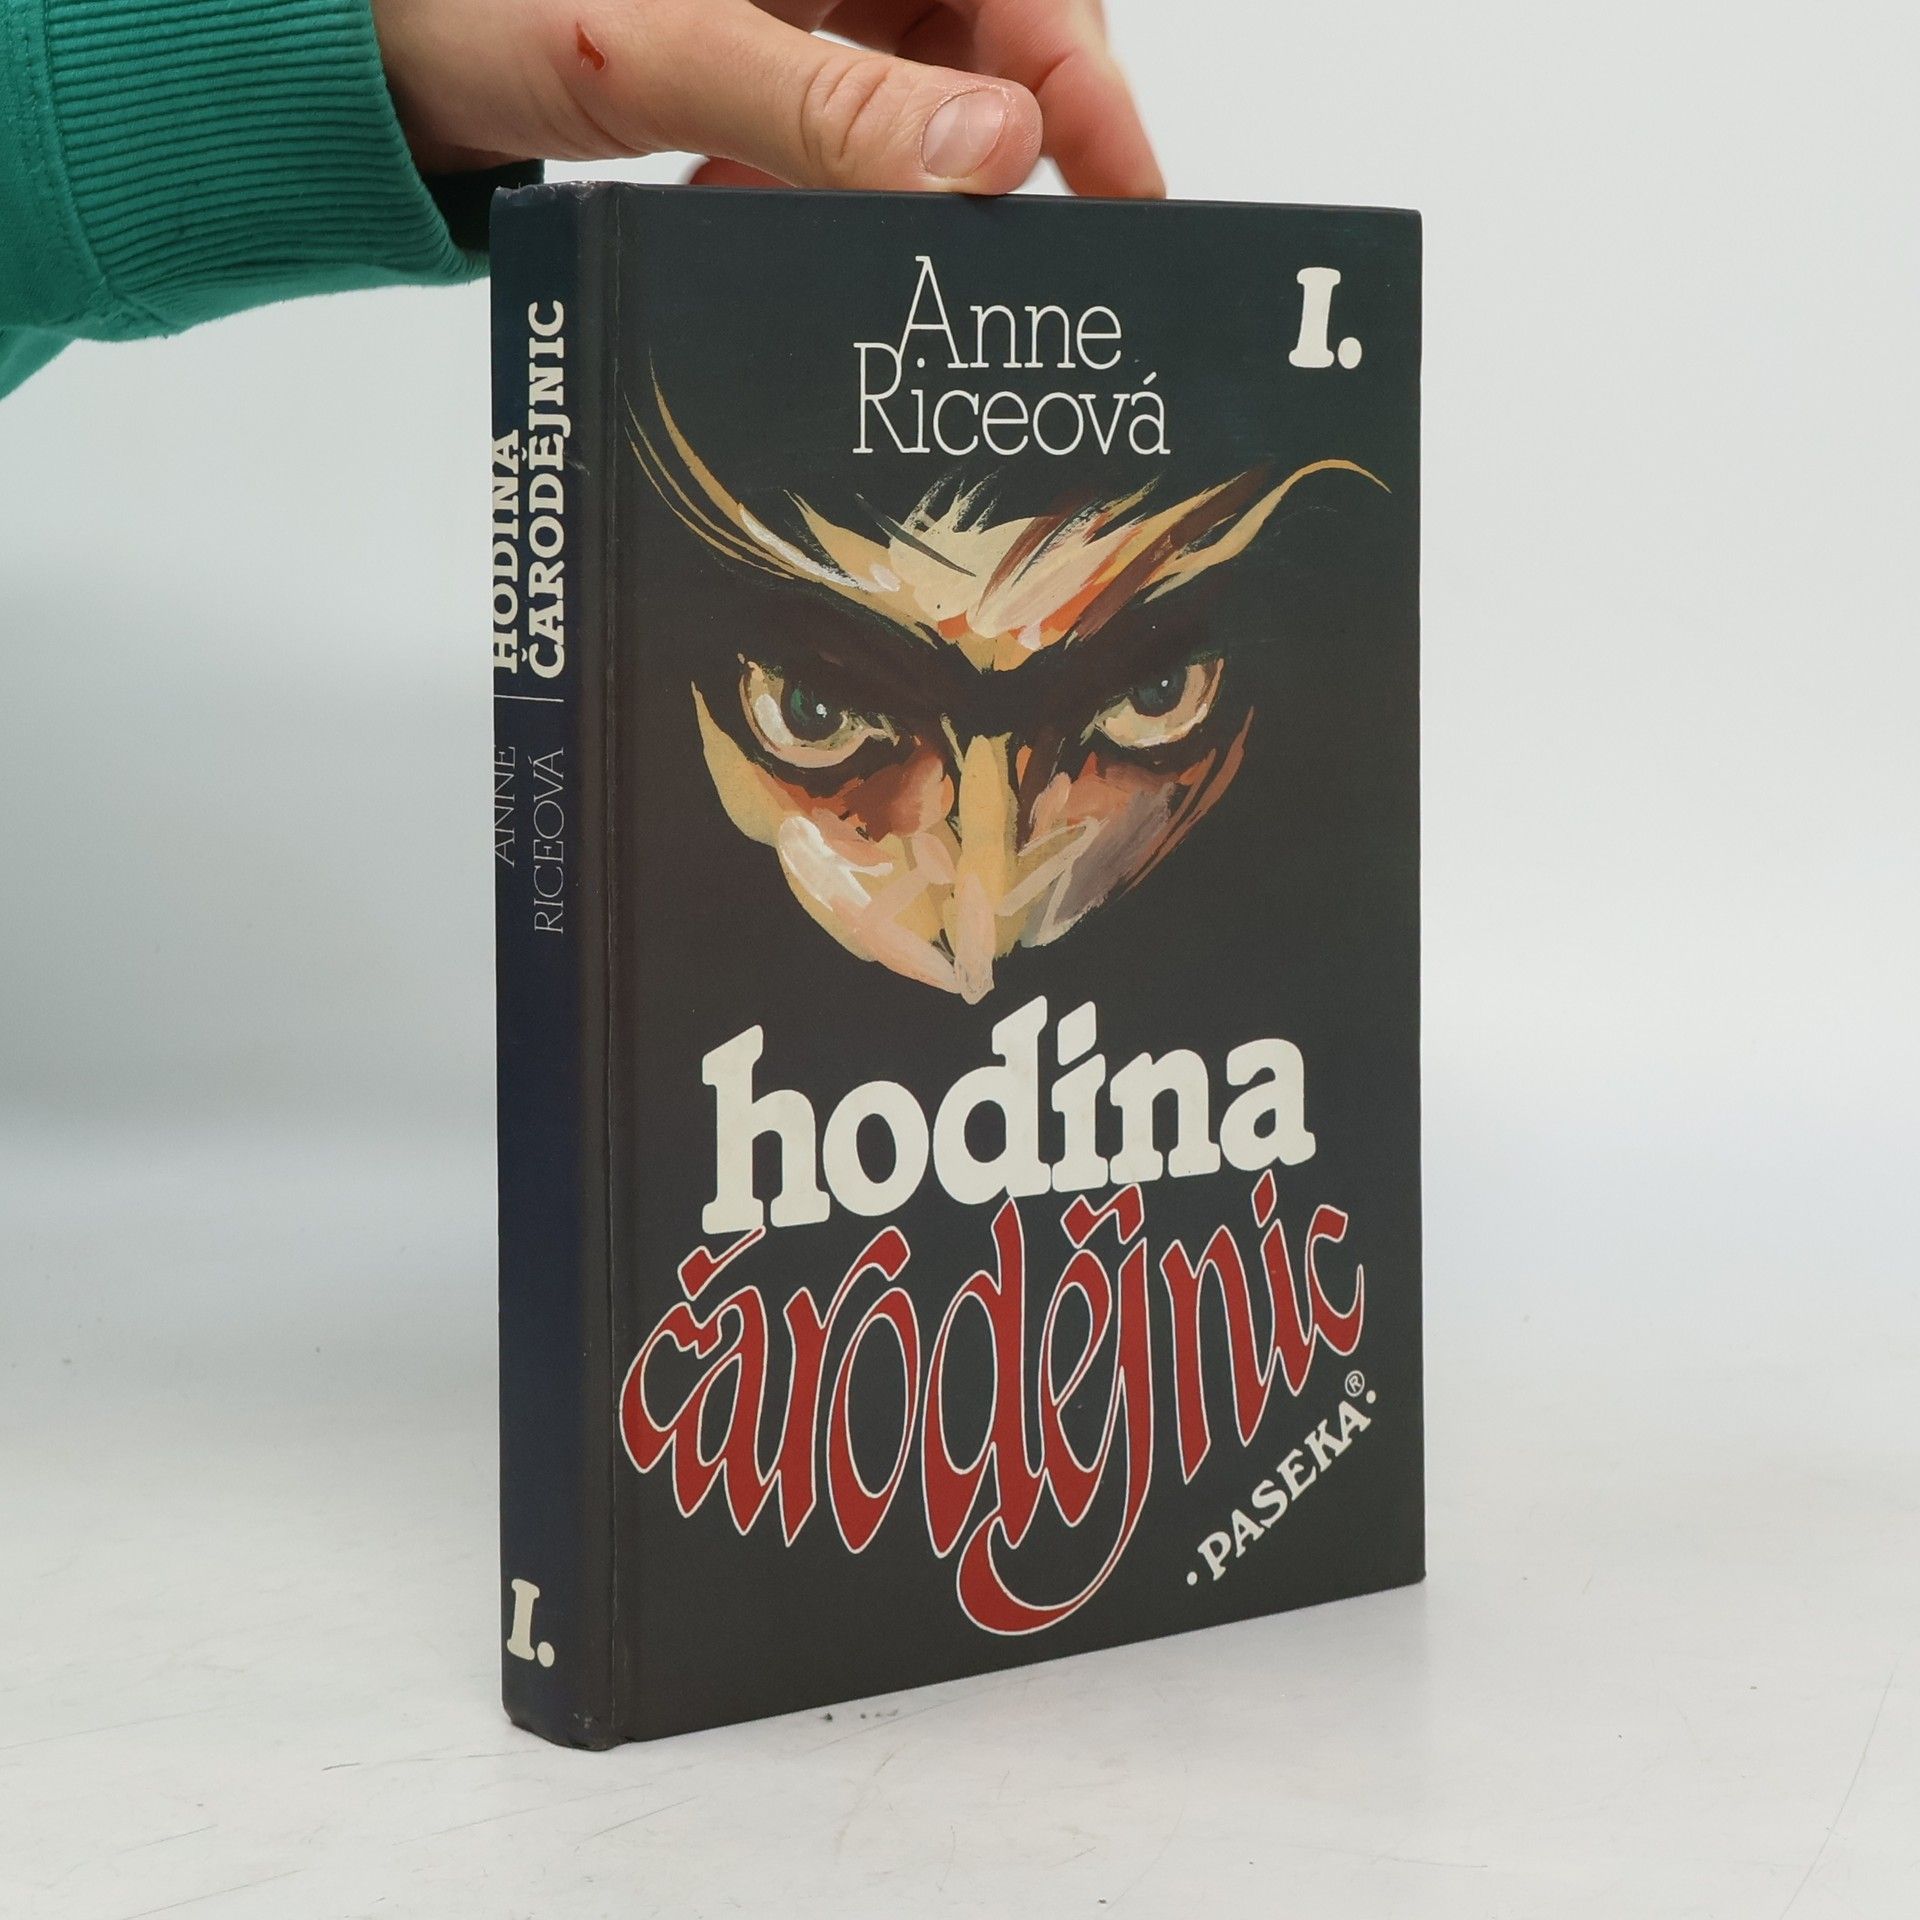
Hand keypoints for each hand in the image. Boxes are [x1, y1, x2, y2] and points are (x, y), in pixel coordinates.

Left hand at [374, 0, 1162, 197]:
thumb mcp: (667, 51)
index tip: (1126, 189)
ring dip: (902, 178)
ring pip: (910, 84)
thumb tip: (991, 156)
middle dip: (1005, 142)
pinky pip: (829, 114)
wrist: (353, 41)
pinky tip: (771, 222)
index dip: (1085, 79)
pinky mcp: (746, 39)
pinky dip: (817, 181)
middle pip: (984, 30)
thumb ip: (829, 109)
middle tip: (1030, 259)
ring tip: (886, 254)